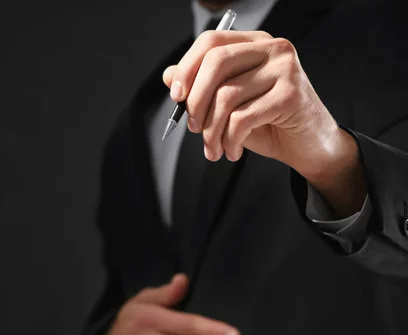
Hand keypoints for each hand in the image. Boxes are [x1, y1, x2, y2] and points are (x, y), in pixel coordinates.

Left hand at [163, 30, 343, 174]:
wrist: (307, 147)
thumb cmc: (267, 123)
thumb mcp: (228, 104)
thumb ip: (200, 87)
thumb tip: (169, 76)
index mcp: (254, 44)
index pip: (211, 42)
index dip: (187, 68)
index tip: (176, 96)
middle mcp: (272, 49)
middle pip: (215, 63)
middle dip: (195, 101)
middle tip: (192, 128)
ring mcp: (285, 69)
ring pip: (226, 97)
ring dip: (211, 131)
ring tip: (214, 149)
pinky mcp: (291, 95)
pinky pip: (242, 118)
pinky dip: (230, 141)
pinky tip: (232, 151)